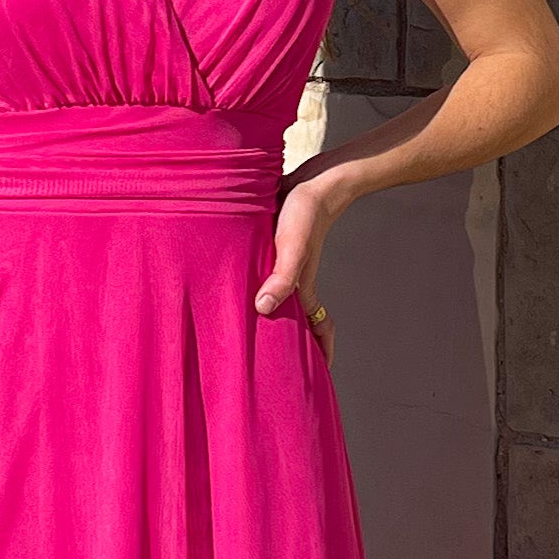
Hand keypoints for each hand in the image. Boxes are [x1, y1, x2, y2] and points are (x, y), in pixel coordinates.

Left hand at [254, 168, 343, 353]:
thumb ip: (281, 277)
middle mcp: (294, 282)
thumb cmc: (304, 213)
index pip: (319, 330)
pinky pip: (268, 278)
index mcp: (302, 289)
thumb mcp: (291, 246)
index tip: (319, 378)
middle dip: (293, 345)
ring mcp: (284, 266)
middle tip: (277, 368)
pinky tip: (237, 288)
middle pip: (297, 322)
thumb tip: (263, 308)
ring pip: (280, 301)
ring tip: (251, 336)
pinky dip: (260, 289)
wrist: (313, 180)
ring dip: (273, 318)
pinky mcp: (273, 249)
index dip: (321, 354)